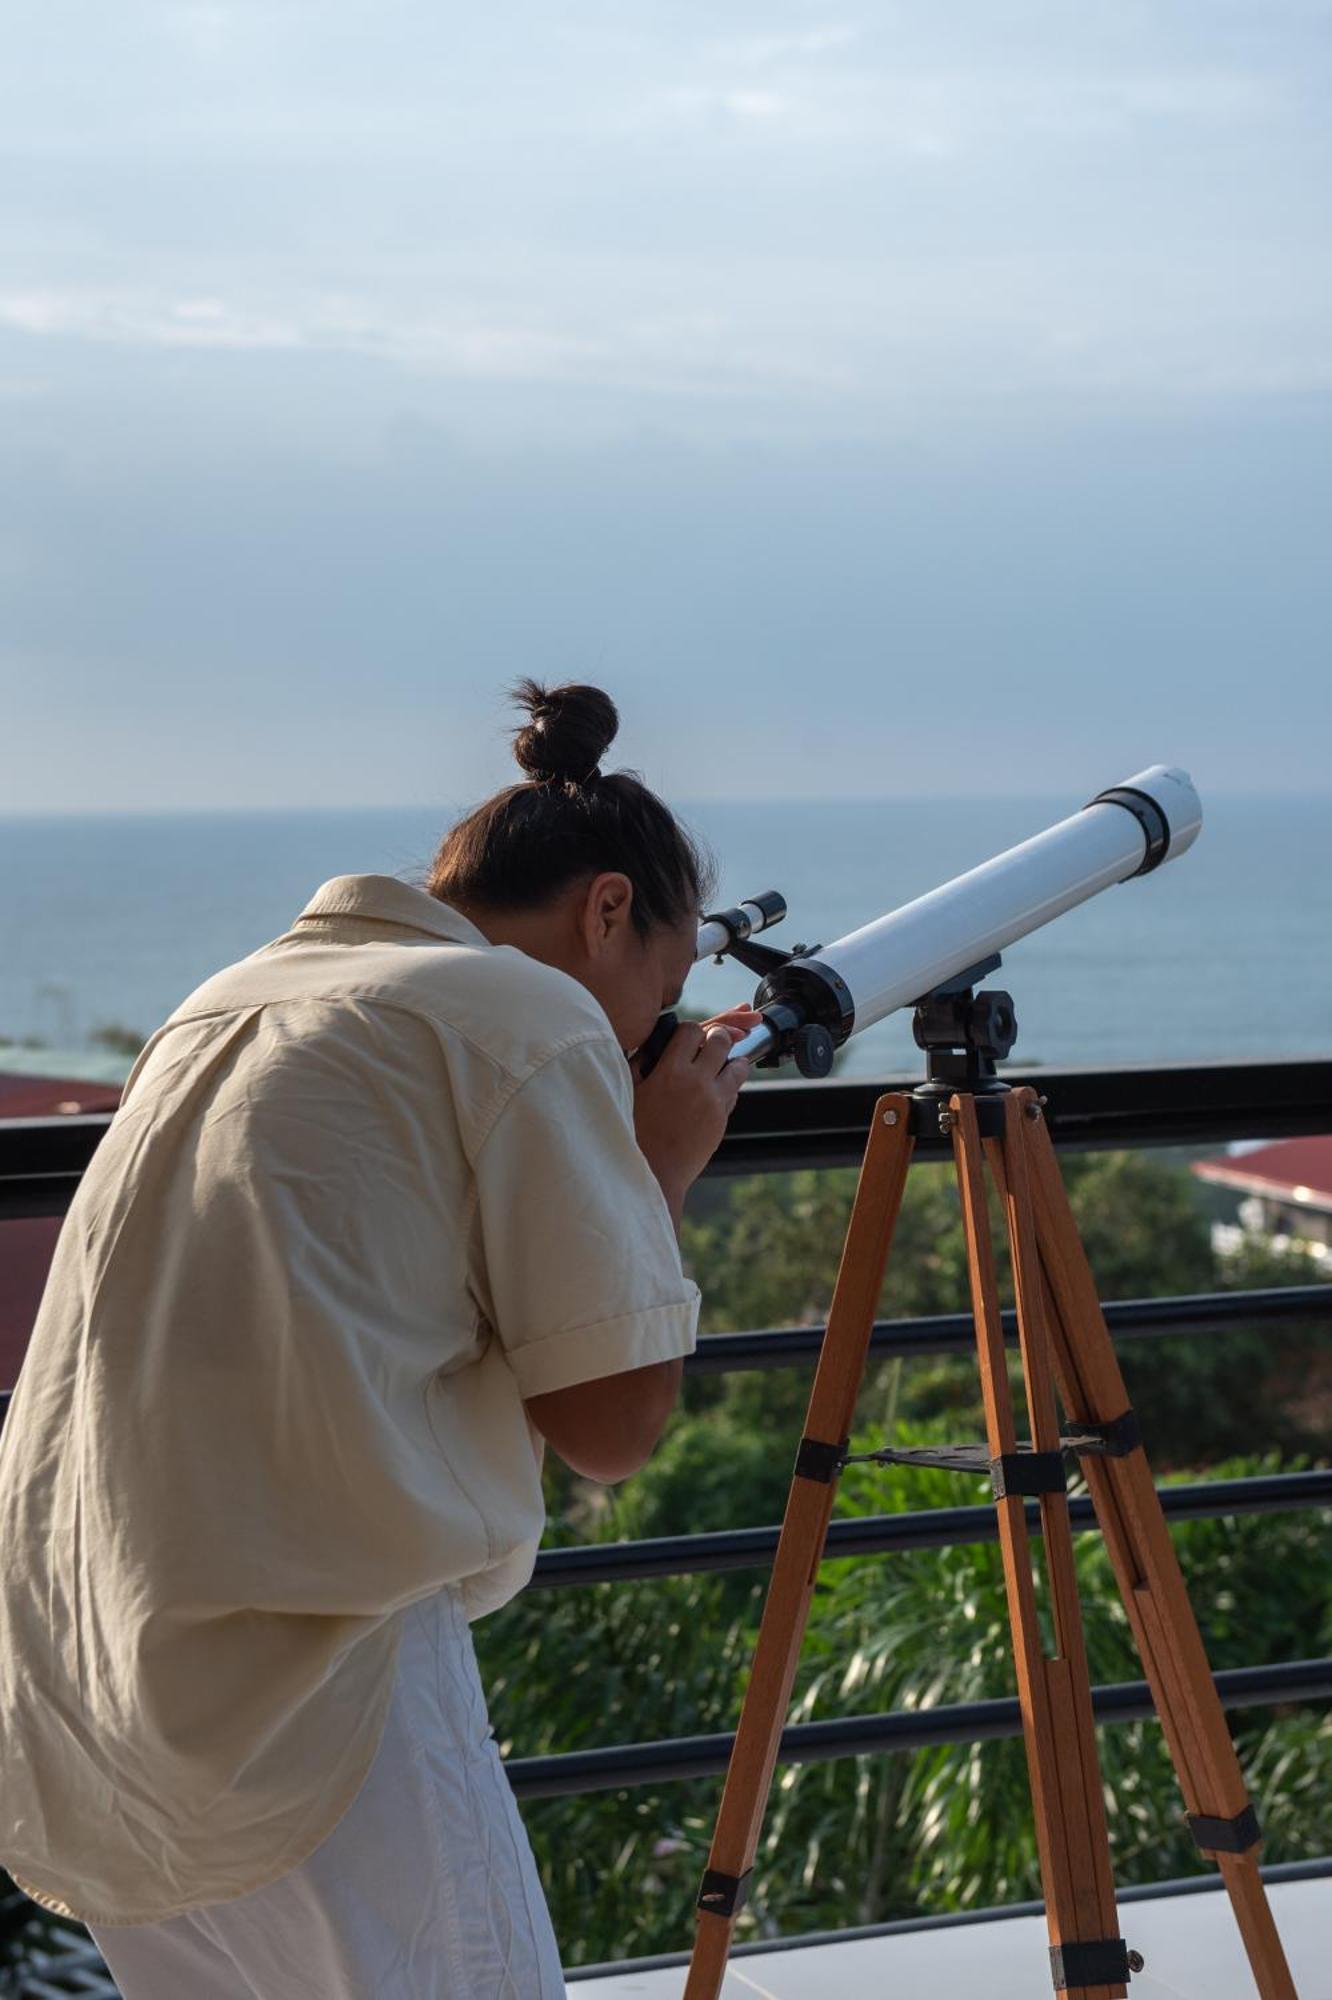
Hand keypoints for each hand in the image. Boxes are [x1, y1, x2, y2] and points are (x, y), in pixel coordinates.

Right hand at [632, 1014, 756, 1222]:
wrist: (653, 1172)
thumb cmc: (634, 1132)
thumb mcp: (629, 1091)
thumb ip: (641, 1062)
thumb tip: (654, 1043)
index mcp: (669, 1070)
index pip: (691, 1030)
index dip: (690, 1031)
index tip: (687, 1038)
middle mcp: (696, 1081)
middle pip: (721, 1040)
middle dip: (717, 1038)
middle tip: (710, 1044)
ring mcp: (713, 1100)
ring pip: (738, 1065)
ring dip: (731, 1061)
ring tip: (720, 1065)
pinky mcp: (722, 1118)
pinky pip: (734, 1092)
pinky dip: (728, 1086)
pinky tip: (713, 1092)